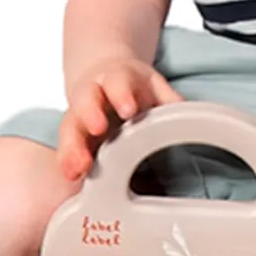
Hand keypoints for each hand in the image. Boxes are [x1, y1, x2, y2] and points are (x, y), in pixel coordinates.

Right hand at [58, 57, 183, 181]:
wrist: (105, 80)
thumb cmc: (132, 88)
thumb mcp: (154, 87)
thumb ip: (169, 100)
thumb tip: (189, 114)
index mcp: (115, 79)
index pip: (117, 82)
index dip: (122, 94)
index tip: (129, 109)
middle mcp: (92, 95)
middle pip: (86, 101)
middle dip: (90, 115)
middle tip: (97, 130)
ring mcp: (79, 116)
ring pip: (70, 127)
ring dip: (72, 147)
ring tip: (76, 167)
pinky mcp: (72, 137)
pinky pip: (65, 148)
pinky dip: (66, 162)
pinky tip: (70, 177)